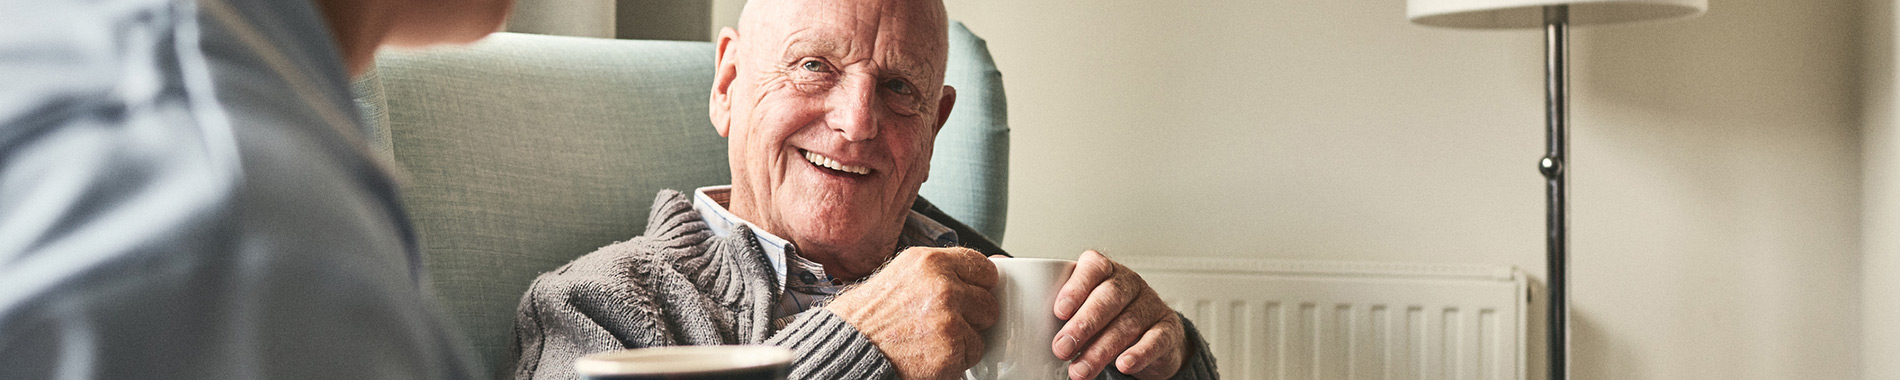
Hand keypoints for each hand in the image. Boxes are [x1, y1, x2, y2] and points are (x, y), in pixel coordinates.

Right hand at [825, 247, 999, 379]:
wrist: (849, 346)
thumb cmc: (872, 314)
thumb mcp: (906, 274)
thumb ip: (947, 270)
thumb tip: (1000, 266)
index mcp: (931, 261)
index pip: (983, 268)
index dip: (977, 286)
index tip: (964, 297)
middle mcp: (943, 286)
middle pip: (989, 303)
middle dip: (972, 317)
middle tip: (940, 324)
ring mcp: (949, 319)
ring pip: (982, 331)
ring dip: (964, 340)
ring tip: (931, 340)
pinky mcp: (950, 349)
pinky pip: (972, 356)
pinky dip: (955, 361)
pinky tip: (928, 355)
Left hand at [1053, 250, 1187, 379]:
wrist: (1152, 336)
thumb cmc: (1107, 318)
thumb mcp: (1083, 307)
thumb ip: (1056, 304)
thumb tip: (1014, 295)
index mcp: (1105, 272)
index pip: (1093, 268)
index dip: (1076, 287)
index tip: (1058, 311)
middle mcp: (1130, 284)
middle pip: (1109, 297)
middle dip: (1084, 325)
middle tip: (1062, 348)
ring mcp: (1150, 306)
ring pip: (1128, 324)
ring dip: (1101, 350)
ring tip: (1080, 370)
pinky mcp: (1167, 330)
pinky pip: (1155, 340)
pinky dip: (1139, 353)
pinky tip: (1123, 365)